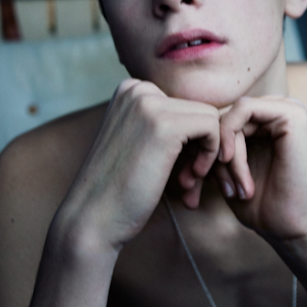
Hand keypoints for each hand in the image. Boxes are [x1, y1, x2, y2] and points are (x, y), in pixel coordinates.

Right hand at [56, 79, 220, 253]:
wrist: (92, 218)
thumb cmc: (118, 187)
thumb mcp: (137, 139)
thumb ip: (163, 119)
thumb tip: (210, 111)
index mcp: (130, 89)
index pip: (184, 102)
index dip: (189, 138)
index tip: (177, 166)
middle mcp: (138, 89)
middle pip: (198, 109)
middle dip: (199, 146)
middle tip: (185, 178)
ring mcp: (150, 104)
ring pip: (209, 117)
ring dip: (206, 152)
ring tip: (187, 180)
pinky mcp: (165, 125)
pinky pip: (213, 127)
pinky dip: (211, 154)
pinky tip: (191, 177)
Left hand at [189, 96, 306, 243]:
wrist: (289, 229)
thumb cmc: (259, 205)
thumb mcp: (224, 170)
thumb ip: (212, 145)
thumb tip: (185, 126)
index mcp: (266, 120)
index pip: (218, 121)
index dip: (199, 150)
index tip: (189, 184)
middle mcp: (278, 110)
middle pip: (221, 118)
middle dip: (206, 153)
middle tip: (204, 186)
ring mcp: (287, 109)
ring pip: (229, 116)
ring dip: (221, 153)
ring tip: (230, 188)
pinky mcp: (292, 114)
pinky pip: (243, 110)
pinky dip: (230, 138)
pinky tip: (230, 163)